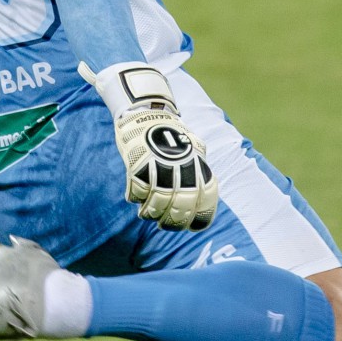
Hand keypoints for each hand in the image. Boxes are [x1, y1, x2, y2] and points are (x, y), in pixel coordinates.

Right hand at [90, 63, 217, 230]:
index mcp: (198, 165)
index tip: (193, 227)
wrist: (149, 113)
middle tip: (165, 225)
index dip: (202, 217)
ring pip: (157, 203)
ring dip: (151, 213)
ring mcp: (160, 167)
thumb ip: (199, 172)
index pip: (206, 198)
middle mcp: (181, 168)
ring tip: (147, 213)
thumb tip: (204, 201)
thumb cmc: (172, 135)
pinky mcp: (139, 165)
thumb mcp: (195, 148)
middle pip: (181, 206)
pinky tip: (135, 197)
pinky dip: (135, 197)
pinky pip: (137, 192)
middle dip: (174, 221)